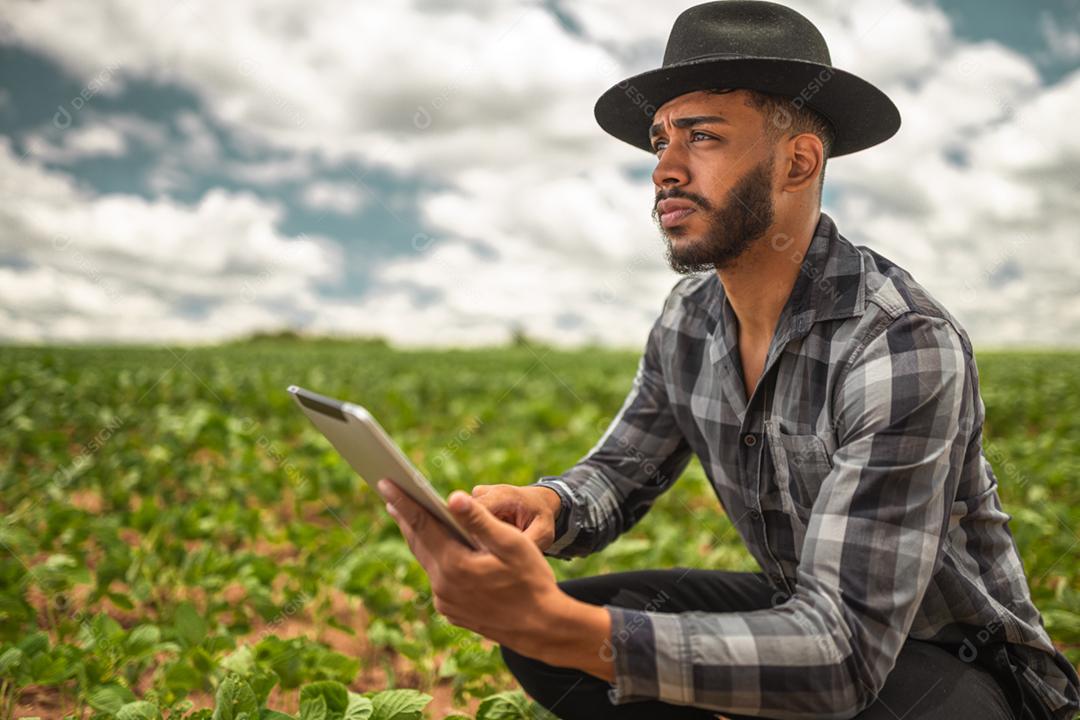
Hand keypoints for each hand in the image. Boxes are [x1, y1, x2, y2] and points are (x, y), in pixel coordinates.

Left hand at [376, 477, 611, 680]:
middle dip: (404, 516)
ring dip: (419, 537)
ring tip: (409, 517)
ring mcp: (445, 601)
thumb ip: (479, 520)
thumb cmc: (532, 580)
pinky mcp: (451, 611)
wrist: (541, 627)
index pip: (422, 524)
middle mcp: (443, 585)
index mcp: (455, 564)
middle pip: (418, 542)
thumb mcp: (511, 544)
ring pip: (427, 560)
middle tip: (390, 494)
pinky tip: (436, 548)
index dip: (403, 501)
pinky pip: (437, 578)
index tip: (385, 482)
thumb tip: (452, 497)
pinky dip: (434, 558)